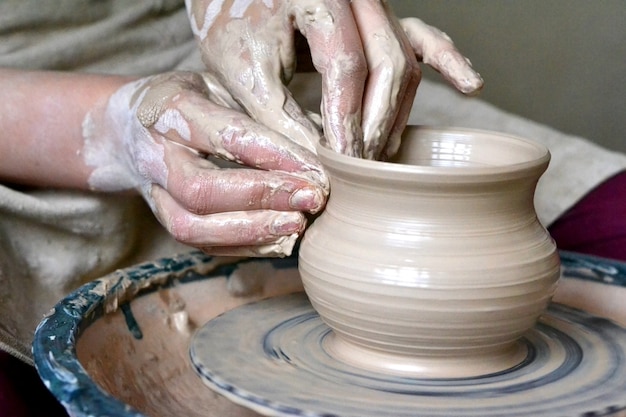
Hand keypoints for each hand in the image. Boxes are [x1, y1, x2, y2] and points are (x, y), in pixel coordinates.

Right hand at [83, 71, 327, 256]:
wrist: (125, 125)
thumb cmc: (191, 99)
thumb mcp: (225, 83)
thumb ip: (265, 110)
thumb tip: (324, 144)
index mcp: (172, 108)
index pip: (228, 136)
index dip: (277, 158)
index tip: (319, 172)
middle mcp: (156, 153)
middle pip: (201, 189)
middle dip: (262, 199)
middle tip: (313, 200)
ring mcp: (153, 191)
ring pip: (191, 226)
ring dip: (250, 232)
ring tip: (299, 225)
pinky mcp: (162, 217)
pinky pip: (199, 244)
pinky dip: (243, 246)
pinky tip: (280, 239)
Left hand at [186, 0, 482, 158]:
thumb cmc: (231, 22)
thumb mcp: (243, 72)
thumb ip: (280, 118)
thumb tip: (319, 166)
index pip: (347, 67)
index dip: (348, 120)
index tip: (344, 163)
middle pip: (389, 65)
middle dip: (376, 123)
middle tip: (362, 166)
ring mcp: (373, 5)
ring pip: (406, 61)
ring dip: (395, 112)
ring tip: (381, 153)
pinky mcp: (379, 18)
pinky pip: (423, 37)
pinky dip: (446, 63)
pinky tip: (470, 85)